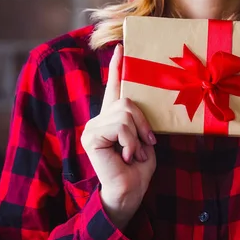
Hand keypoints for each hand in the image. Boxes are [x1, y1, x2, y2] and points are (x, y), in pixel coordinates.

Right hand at [81, 44, 156, 228]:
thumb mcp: (144, 137)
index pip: (114, 86)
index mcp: (113, 117)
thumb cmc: (139, 168)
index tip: (121, 47)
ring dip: (138, 135)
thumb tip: (145, 102)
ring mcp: (93, 127)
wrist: (129, 192)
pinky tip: (127, 156)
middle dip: (143, 122)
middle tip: (147, 144)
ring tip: (136, 153)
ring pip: (125, 112)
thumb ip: (140, 119)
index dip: (117, 67)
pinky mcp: (91, 136)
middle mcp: (99, 118)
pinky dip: (131, 141)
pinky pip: (120, 125)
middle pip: (127, 101)